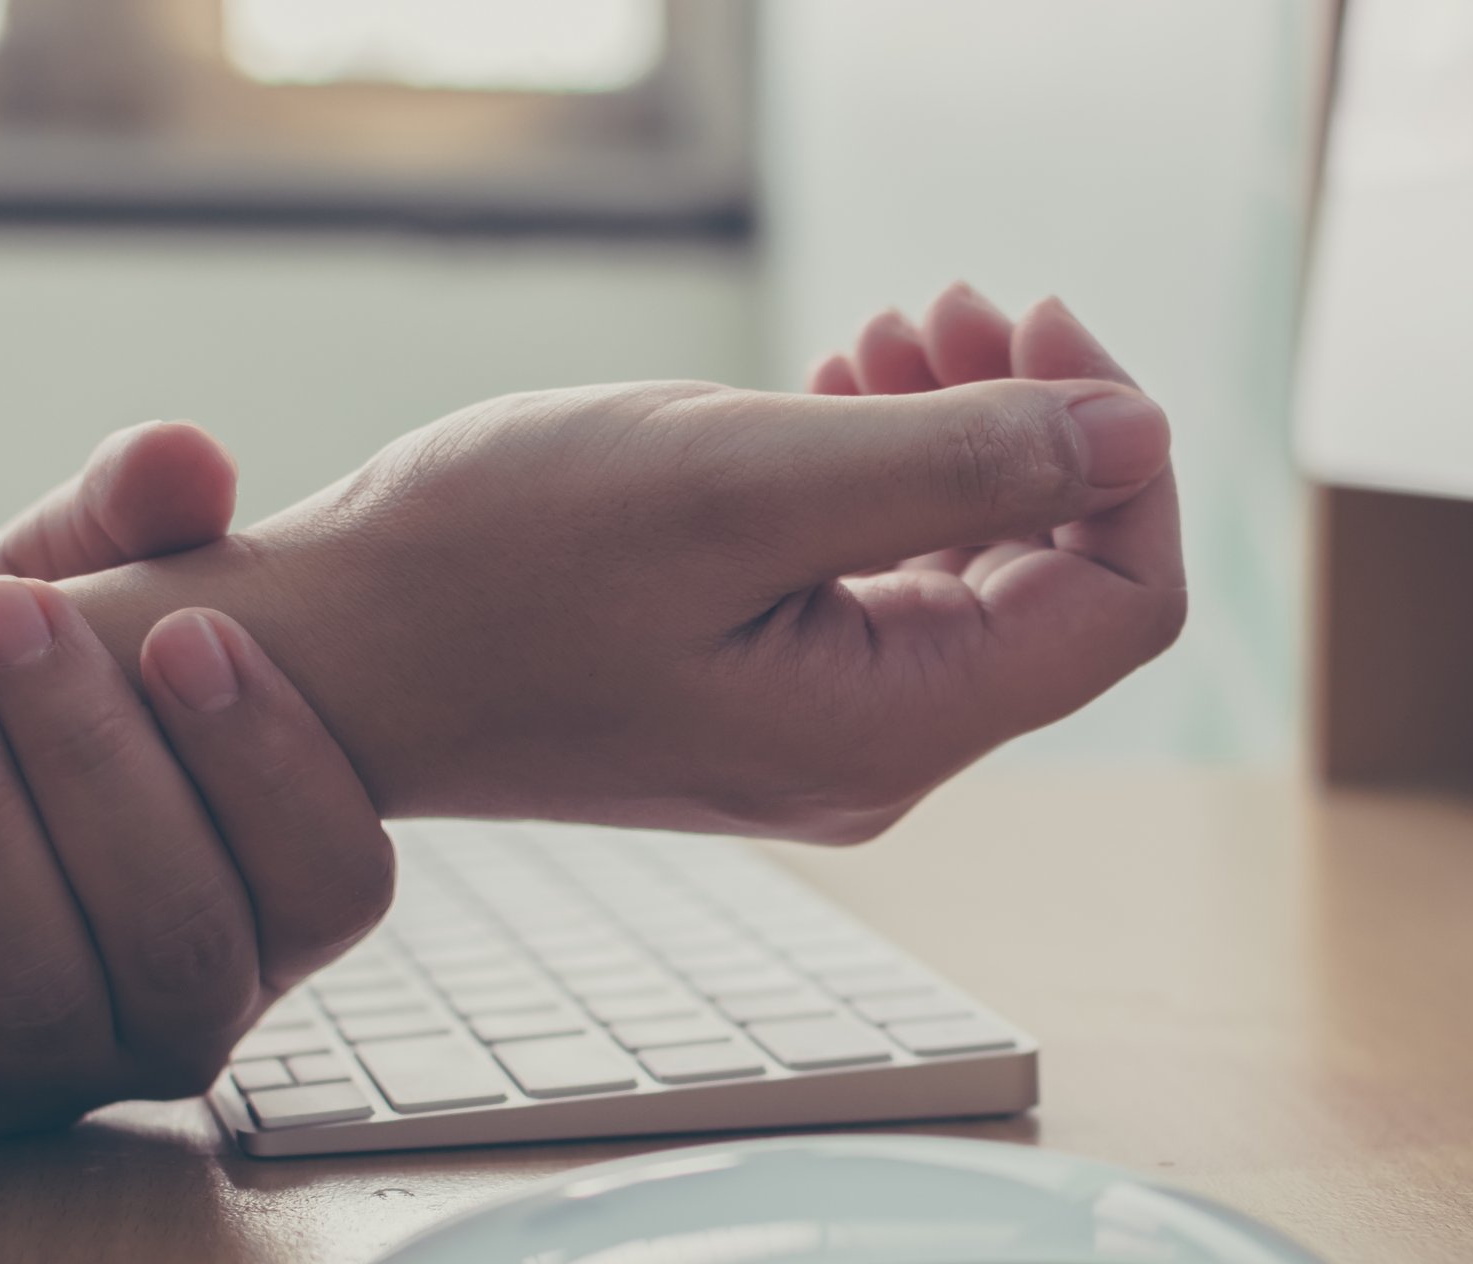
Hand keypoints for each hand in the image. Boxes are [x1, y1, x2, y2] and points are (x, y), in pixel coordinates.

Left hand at [0, 433, 392, 1136]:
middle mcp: (187, 1008)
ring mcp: (48, 1071)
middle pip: (181, 932)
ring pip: (44, 993)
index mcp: (269, 901)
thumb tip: (191, 457)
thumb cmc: (0, 709)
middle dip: (94, 763)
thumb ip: (136, 525)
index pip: (334, 879)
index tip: (188, 630)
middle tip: (9, 614)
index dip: (273, 765)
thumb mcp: (74, 601)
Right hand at [211, 286, 1181, 840]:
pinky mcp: (768, 692)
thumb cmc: (496, 567)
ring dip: (958, 436)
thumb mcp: (741, 482)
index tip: (1036, 326)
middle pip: (1055, 585)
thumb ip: (957, 462)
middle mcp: (879, 751)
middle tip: (947, 304)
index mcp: (893, 726)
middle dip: (1035, 426)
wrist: (332, 656)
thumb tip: (1140, 437)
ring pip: (971, 574)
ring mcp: (823, 729)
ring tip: (888, 333)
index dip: (1118, 454)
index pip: (1119, 606)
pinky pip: (884, 584)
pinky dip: (885, 479)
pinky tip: (837, 392)